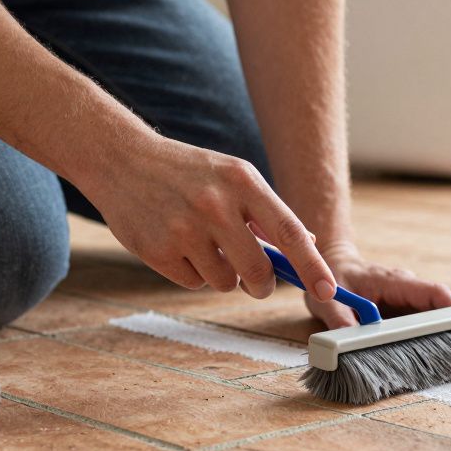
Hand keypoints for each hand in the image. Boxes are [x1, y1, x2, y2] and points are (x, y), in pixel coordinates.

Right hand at [87, 133, 336, 301]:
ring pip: (225, 282)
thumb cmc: (188, 172)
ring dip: (220, 274)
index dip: (313, 267)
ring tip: (201, 244)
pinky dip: (191, 273)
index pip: (289, 233)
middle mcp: (215, 204)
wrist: (122, 159)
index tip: (328, 291)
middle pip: (259, 272)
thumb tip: (309, 247)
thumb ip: (268, 212)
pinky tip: (177, 245)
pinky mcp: (157, 250)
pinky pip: (193, 283)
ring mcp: (184, 229)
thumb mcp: (233, 176)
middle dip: (261, 285)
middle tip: (255, 282)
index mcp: (243, 181)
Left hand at [304, 242, 450, 349]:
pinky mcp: (413, 307)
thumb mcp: (326, 299)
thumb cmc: (330, 280)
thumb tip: (346, 343)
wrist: (330, 262)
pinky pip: (442, 313)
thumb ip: (337, 319)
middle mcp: (410, 287)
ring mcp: (414, 296)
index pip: (432, 291)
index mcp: (394, 282)